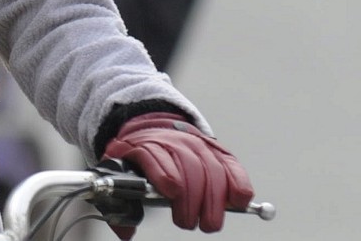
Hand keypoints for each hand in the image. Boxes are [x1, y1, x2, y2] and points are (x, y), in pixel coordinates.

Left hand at [102, 112, 252, 237]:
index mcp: (143, 145)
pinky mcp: (217, 150)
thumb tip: (126, 231)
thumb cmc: (139, 160)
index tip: (171, 191)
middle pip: (187, 164)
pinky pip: (231, 165)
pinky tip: (239, 201)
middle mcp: (172, 140)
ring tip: (209, 223)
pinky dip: (239, 183)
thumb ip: (121, 202)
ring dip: (213, 199)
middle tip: (188, 222)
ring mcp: (197, 143)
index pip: (154, 154)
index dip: (164, 172)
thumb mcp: (120, 174)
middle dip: (191, 197)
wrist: (154, 129)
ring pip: (211, 166)